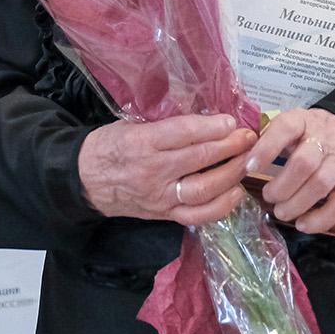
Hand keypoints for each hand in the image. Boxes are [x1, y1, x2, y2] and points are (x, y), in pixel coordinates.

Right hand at [76, 114, 255, 224]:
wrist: (85, 180)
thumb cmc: (110, 146)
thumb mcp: (130, 125)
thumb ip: (164, 125)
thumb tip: (204, 118)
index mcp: (142, 142)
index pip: (184, 133)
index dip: (212, 127)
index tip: (231, 122)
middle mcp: (153, 170)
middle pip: (201, 158)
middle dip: (231, 146)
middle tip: (249, 138)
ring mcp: (160, 196)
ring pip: (204, 188)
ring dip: (231, 174)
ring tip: (247, 161)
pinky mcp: (164, 214)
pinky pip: (198, 215)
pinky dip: (221, 206)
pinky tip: (236, 192)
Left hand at [247, 108, 334, 234]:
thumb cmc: (310, 135)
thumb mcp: (291, 126)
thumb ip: (268, 136)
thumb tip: (240, 152)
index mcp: (305, 121)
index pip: (286, 127)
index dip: (266, 148)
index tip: (249, 168)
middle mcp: (327, 139)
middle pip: (304, 162)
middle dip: (282, 186)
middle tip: (269, 197)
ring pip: (321, 184)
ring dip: (296, 203)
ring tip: (281, 212)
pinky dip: (320, 220)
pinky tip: (302, 224)